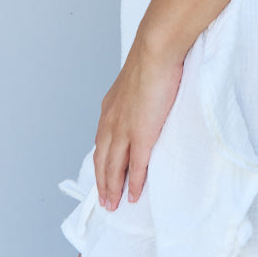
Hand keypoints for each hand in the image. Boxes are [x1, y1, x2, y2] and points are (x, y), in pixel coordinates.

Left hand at [93, 33, 185, 209]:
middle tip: (105, 201)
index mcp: (110, 108)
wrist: (155, 51)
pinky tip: (133, 196)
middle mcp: (112, 121)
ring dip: (112, 188)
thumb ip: (139, 92)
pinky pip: (134, 166)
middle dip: (102, 182)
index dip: (101, 161)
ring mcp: (125, 130)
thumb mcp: (139, 78)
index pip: (102, 141)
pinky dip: (132, 183)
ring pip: (113, 167)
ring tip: (114, 205)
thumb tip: (148, 93)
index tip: (103, 175)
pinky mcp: (141, 134)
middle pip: (102, 159)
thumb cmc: (153, 58)